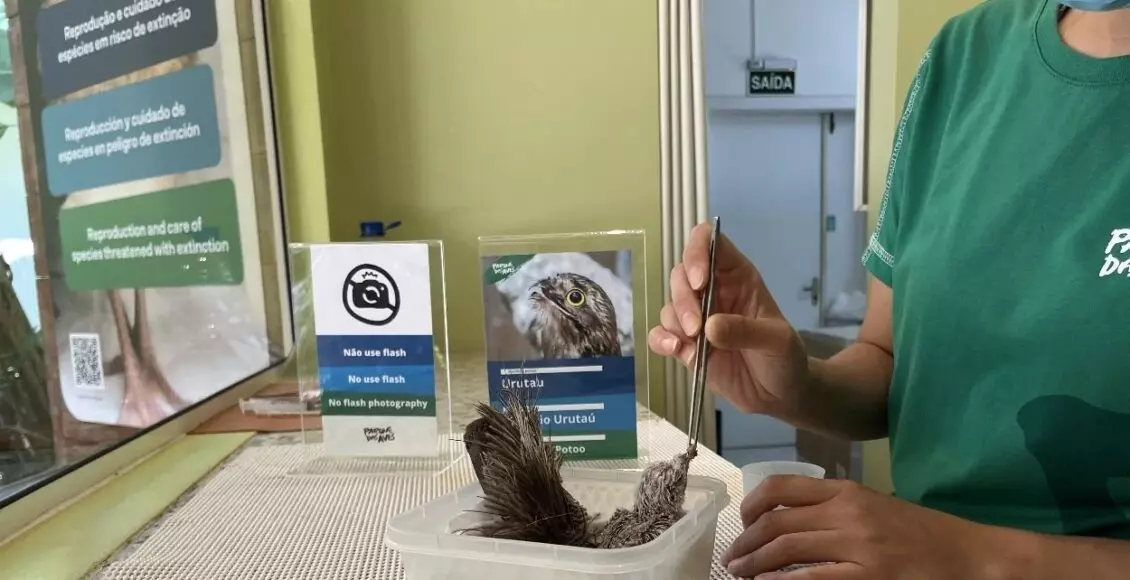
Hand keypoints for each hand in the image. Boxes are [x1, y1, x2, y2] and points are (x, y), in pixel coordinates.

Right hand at [647, 221, 807, 414]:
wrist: (779, 395)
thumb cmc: (785, 358)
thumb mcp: (777, 341)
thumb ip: (746, 331)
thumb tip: (709, 327)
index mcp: (737, 278)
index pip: (709, 243)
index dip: (697, 253)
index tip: (699, 281)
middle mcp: (713, 292)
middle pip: (681, 275)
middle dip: (684, 299)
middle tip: (697, 329)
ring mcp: (697, 319)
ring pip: (669, 305)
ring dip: (675, 323)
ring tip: (691, 346)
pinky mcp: (685, 345)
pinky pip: (661, 334)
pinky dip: (661, 339)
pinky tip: (674, 350)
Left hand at [722, 476, 1007, 578]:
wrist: (975, 558)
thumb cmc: (926, 536)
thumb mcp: (876, 509)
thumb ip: (834, 510)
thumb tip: (787, 523)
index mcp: (848, 492)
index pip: (783, 487)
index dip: (752, 505)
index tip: (742, 523)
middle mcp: (847, 513)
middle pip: (777, 523)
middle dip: (746, 543)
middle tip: (732, 560)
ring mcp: (857, 547)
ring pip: (786, 551)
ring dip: (755, 565)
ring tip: (741, 576)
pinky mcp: (867, 578)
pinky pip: (810, 579)